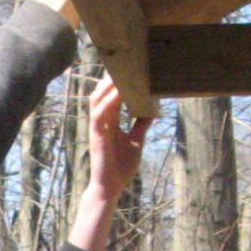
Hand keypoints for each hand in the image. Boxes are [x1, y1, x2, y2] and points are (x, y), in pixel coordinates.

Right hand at [85, 75, 150, 200]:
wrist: (110, 187)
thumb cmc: (121, 166)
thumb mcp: (136, 140)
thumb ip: (141, 124)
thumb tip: (153, 109)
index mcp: (109, 122)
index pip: (111, 96)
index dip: (116, 82)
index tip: (127, 68)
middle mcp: (101, 122)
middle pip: (101, 93)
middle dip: (110, 78)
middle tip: (123, 63)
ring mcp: (97, 128)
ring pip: (97, 99)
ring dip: (107, 85)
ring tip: (120, 72)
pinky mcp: (97, 136)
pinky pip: (100, 114)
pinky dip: (108, 101)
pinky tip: (118, 92)